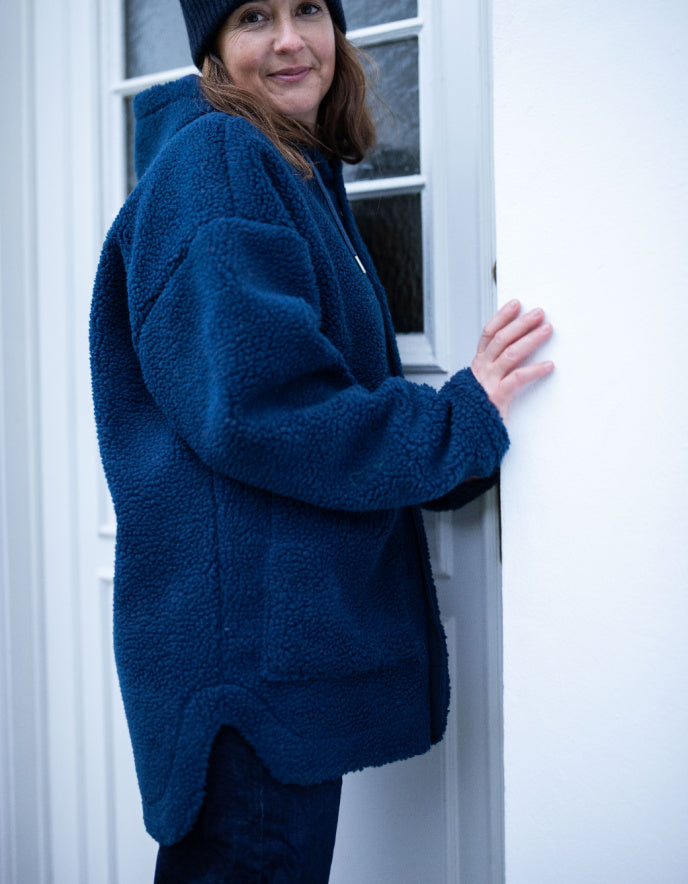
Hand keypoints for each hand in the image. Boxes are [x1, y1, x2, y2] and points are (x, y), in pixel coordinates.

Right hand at [471, 300, 553, 420]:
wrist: (465, 432)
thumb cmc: (476, 408)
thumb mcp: (481, 384)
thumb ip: (494, 369)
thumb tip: (515, 350)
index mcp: (478, 364)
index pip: (489, 333)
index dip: (502, 316)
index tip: (516, 304)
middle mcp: (482, 369)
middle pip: (501, 339)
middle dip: (521, 323)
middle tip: (539, 313)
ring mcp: (489, 382)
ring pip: (510, 353)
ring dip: (531, 339)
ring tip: (547, 330)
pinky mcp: (497, 396)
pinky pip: (518, 378)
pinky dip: (535, 370)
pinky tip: (549, 365)